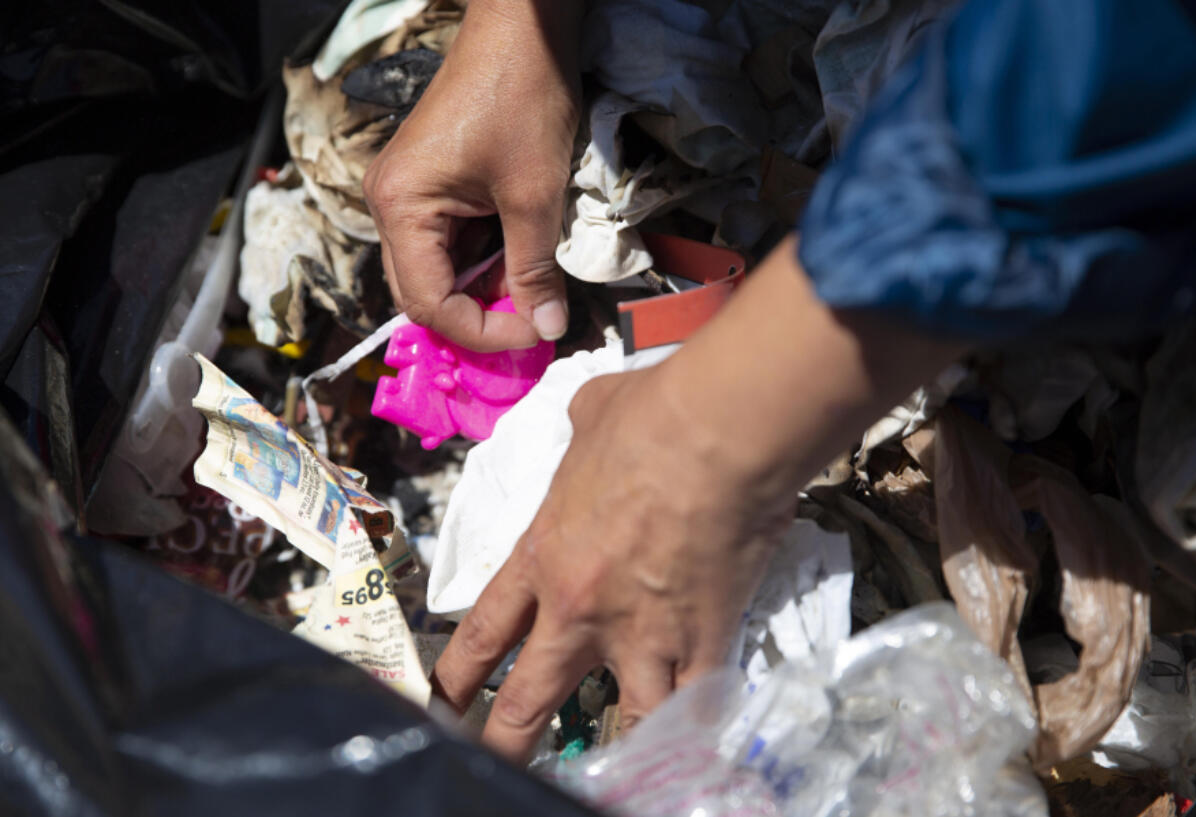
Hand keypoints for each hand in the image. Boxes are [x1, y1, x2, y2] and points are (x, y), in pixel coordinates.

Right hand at [363, 0, 581, 351]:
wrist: (522, 27)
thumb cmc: (522, 98)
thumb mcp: (534, 195)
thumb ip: (534, 269)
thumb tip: (547, 327)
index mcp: (401, 207)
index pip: (428, 302)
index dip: (481, 331)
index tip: (534, 333)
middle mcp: (389, 204)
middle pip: (424, 292)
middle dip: (480, 315)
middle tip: (534, 320)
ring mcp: (407, 193)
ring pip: (438, 270)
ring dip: (485, 289)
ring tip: (533, 286)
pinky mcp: (429, 184)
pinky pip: (448, 242)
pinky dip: (484, 260)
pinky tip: (519, 257)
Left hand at [429, 237, 964, 762]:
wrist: (716, 433)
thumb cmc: (650, 417)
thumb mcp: (590, 417)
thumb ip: (579, 439)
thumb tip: (594, 425)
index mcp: (543, 556)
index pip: (484, 632)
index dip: (455, 678)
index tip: (440, 707)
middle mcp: (580, 610)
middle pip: (527, 700)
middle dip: (504, 742)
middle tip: (492, 765)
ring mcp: (641, 635)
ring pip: (617, 722)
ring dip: (612, 753)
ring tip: (607, 781)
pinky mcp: (701, 641)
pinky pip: (694, 707)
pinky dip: (692, 731)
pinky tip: (689, 751)